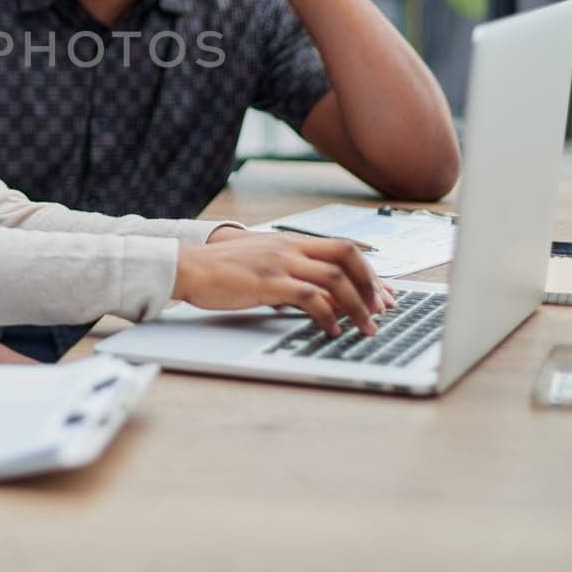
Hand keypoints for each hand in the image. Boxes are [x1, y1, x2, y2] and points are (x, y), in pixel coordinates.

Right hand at [174, 229, 391, 336]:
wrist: (188, 267)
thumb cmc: (220, 269)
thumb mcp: (260, 262)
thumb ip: (288, 272)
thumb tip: (315, 297)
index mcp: (290, 240)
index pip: (342, 248)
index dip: (369, 271)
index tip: (384, 294)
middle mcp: (290, 247)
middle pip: (347, 256)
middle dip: (371, 284)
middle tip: (382, 310)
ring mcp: (280, 263)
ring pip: (335, 279)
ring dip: (358, 306)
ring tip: (366, 328)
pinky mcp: (268, 283)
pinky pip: (310, 298)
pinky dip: (328, 316)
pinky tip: (331, 331)